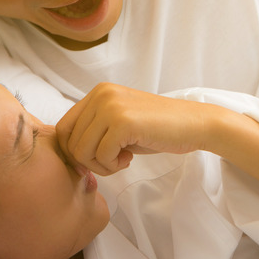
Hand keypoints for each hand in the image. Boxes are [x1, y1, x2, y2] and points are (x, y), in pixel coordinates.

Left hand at [56, 83, 218, 175]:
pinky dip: (113, 165)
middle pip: (69, 142)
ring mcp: (111, 106)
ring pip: (82, 151)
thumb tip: (68, 155)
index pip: (63, 128)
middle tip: (113, 161)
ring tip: (122, 160)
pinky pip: (101, 156)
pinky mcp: (123, 122)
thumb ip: (95, 130)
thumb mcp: (119, 123)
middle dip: (88, 161)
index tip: (96, 162)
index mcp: (98, 92)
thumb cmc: (158, 129)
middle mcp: (101, 94)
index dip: (74, 152)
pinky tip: (130, 158)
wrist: (194, 125)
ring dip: (101, 165)